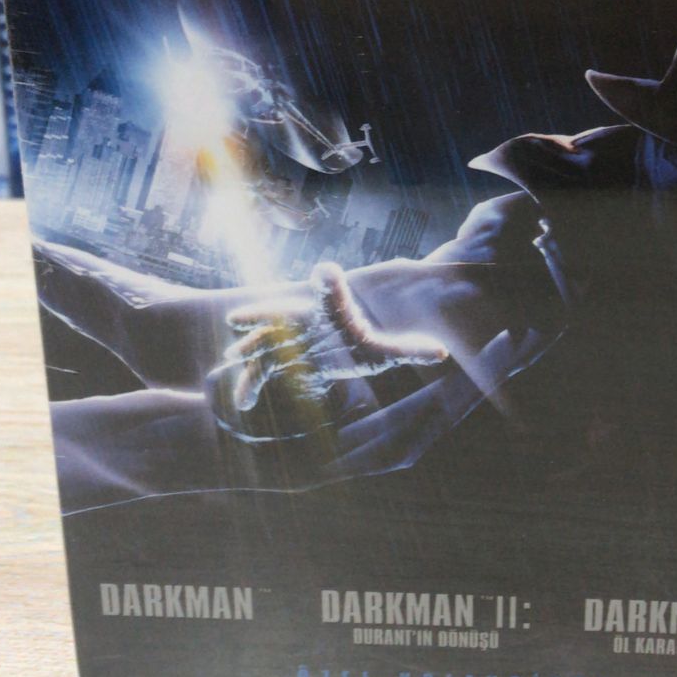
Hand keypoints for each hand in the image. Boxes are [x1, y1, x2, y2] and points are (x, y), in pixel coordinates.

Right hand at [208, 263, 447, 422]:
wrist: (336, 349)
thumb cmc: (359, 345)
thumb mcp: (381, 352)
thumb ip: (407, 350)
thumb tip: (442, 353)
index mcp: (330, 315)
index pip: (331, 298)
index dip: (330, 286)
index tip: (325, 271)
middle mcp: (303, 324)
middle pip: (281, 316)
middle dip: (260, 316)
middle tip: (238, 318)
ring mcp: (286, 342)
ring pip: (264, 346)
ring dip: (249, 355)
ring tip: (235, 365)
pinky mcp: (278, 362)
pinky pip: (261, 372)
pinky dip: (251, 386)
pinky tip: (243, 405)